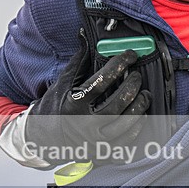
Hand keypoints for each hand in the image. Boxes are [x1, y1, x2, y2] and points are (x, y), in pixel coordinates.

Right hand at [26, 39, 150, 163]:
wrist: (43, 140)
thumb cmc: (55, 107)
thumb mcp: (63, 83)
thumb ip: (78, 61)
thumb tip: (84, 34)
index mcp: (74, 103)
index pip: (102, 81)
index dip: (120, 64)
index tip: (130, 55)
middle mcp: (85, 124)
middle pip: (118, 103)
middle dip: (133, 86)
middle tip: (137, 76)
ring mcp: (95, 141)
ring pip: (126, 123)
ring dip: (140, 106)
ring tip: (144, 95)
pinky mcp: (102, 153)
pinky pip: (127, 142)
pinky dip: (137, 128)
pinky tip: (140, 115)